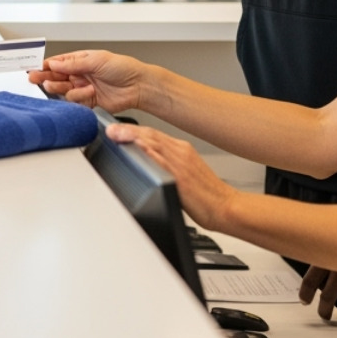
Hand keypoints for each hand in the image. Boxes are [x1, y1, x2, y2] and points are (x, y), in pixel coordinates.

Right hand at [27, 49, 148, 113]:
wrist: (138, 86)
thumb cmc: (122, 67)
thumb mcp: (96, 60)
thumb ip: (73, 64)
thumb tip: (54, 63)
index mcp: (80, 60)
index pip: (57, 62)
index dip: (44, 65)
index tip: (32, 67)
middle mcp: (80, 74)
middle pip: (56, 77)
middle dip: (45, 77)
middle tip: (35, 78)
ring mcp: (83, 88)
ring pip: (63, 90)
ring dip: (61, 88)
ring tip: (58, 85)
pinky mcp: (88, 102)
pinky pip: (75, 102)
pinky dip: (78, 98)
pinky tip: (88, 92)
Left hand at [107, 122, 237, 230]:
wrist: (226, 208)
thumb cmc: (206, 195)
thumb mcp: (185, 174)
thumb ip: (167, 165)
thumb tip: (146, 162)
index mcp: (182, 150)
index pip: (154, 135)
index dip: (133, 130)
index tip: (117, 129)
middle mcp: (182, 153)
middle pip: (151, 136)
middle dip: (128, 131)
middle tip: (110, 129)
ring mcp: (182, 164)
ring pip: (155, 144)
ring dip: (133, 138)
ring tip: (116, 134)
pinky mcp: (182, 178)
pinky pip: (163, 162)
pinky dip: (150, 154)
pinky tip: (138, 150)